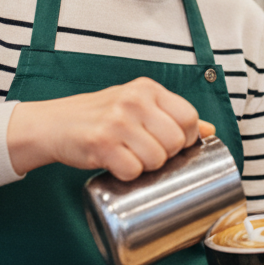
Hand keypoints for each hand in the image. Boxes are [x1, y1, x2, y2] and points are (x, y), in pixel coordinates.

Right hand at [6, 76, 215, 178]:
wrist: (54, 123)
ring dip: (147, 168)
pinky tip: (117, 166)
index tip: (173, 145)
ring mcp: (117, 121)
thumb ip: (171, 115)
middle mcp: (134, 100)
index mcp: (147, 89)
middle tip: (148, 155)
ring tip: (131, 159)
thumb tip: (209, 131)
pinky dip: (127, 176)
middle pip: (175, 141)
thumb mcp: (138, 106)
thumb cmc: (100, 116)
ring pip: (156, 159)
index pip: (189, 116)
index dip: (186, 138)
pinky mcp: (101, 143)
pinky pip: (132, 170)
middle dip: (167, 156)